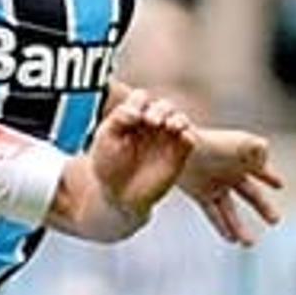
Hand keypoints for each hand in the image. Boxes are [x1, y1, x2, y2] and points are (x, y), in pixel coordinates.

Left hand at [91, 88, 196, 226]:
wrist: (119, 195)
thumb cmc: (109, 166)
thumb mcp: (105, 140)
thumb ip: (118, 119)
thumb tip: (136, 111)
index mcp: (133, 116)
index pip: (141, 99)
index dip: (139, 103)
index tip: (133, 117)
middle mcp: (152, 123)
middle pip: (163, 105)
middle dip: (159, 110)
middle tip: (152, 122)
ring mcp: (166, 137)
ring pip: (179, 118)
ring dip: (177, 118)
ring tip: (171, 126)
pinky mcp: (179, 153)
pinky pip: (190, 138)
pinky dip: (189, 135)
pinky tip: (182, 136)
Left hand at [178, 127, 282, 245]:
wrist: (183, 146)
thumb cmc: (214, 142)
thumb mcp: (242, 143)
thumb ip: (259, 149)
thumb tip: (265, 159)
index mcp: (240, 160)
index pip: (260, 171)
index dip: (270, 177)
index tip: (280, 185)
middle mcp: (229, 175)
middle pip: (250, 195)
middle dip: (264, 208)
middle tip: (275, 221)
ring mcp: (214, 186)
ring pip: (230, 211)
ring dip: (239, 227)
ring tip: (248, 244)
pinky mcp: (200, 194)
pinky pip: (212, 214)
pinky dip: (221, 227)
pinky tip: (230, 239)